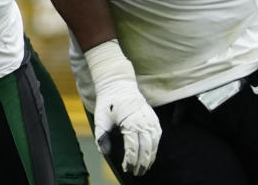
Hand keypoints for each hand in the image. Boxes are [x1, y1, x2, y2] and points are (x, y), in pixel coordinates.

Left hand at [85, 40, 160, 175]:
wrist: (119, 84)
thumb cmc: (108, 102)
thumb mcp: (100, 117)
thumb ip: (101, 135)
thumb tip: (103, 151)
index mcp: (130, 122)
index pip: (133, 148)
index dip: (130, 161)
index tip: (126, 169)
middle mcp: (143, 122)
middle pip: (145, 149)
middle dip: (141, 163)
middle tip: (136, 173)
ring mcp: (150, 120)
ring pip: (153, 145)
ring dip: (149, 158)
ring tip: (144, 168)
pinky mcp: (154, 119)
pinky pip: (157, 137)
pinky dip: (155, 148)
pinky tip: (150, 156)